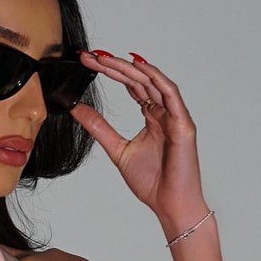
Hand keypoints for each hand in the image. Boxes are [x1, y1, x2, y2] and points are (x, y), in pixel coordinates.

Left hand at [70, 49, 207, 232]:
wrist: (170, 205)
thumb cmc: (152, 182)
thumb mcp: (117, 149)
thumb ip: (99, 127)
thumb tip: (77, 109)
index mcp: (152, 116)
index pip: (130, 86)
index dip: (110, 72)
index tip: (88, 62)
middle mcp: (164, 111)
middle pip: (139, 80)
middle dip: (114, 66)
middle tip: (91, 55)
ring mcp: (175, 115)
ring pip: (152, 82)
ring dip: (129, 68)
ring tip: (107, 58)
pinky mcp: (183, 123)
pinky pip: (170, 93)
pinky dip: (155, 78)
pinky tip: (138, 66)